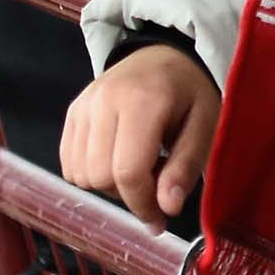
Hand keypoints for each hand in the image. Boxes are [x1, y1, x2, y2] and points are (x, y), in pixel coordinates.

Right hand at [62, 47, 221, 225]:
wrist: (164, 55)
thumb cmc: (191, 92)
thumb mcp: (206, 125)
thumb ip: (186, 167)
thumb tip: (167, 208)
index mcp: (143, 101)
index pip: (128, 172)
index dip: (143, 205)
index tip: (160, 219)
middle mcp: (104, 100)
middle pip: (100, 177)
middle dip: (128, 194)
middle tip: (155, 181)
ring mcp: (83, 105)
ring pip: (80, 174)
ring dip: (109, 184)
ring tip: (138, 165)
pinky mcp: (72, 112)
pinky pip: (69, 162)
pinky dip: (91, 173)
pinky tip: (117, 159)